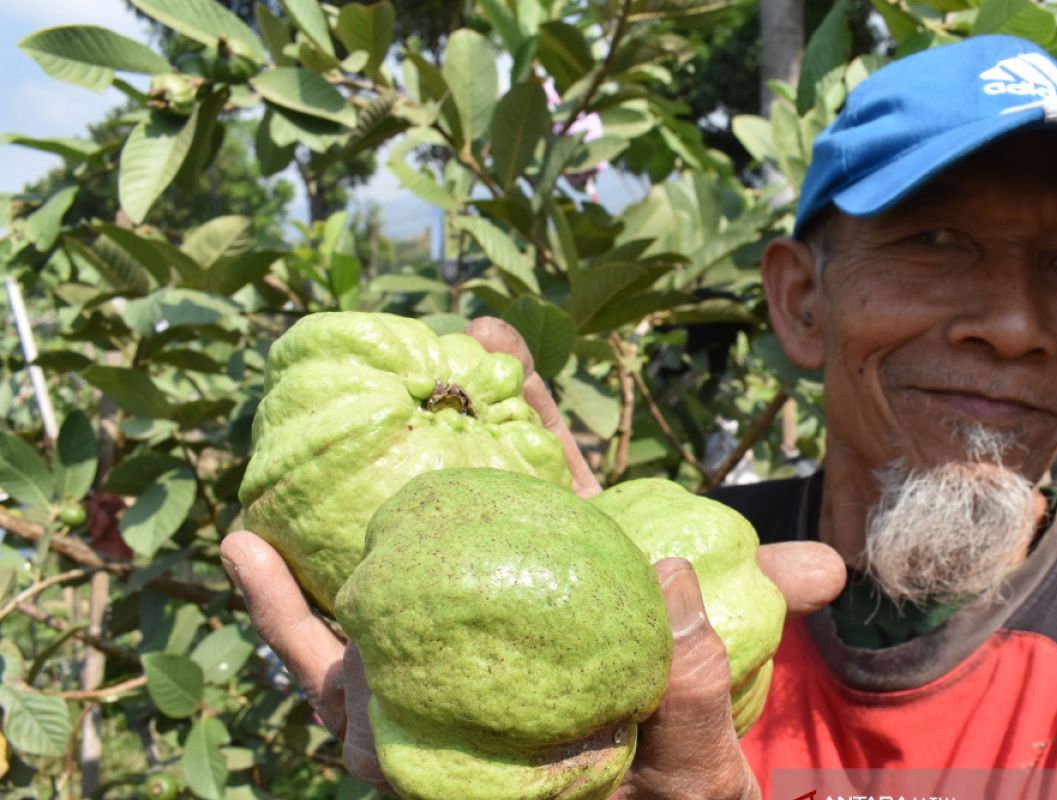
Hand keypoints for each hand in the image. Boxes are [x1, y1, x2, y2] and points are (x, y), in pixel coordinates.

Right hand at [222, 317, 846, 796]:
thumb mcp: (704, 750)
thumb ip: (715, 672)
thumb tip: (718, 569)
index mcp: (568, 604)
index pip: (544, 488)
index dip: (520, 413)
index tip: (492, 336)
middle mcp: (492, 622)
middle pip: (447, 512)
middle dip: (418, 428)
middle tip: (398, 348)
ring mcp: (436, 667)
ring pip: (376, 578)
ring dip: (335, 502)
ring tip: (304, 421)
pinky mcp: (386, 725)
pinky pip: (327, 669)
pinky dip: (284, 613)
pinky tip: (248, 552)